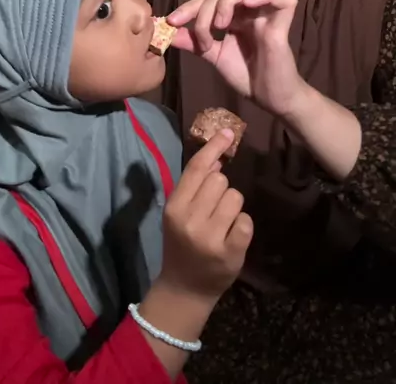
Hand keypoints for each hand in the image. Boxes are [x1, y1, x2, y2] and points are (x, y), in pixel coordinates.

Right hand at [160, 129, 252, 302]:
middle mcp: (190, 220)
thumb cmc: (182, 243)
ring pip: (235, 197)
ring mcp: (210, 237)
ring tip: (222, 223)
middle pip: (220, 180)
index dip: (214, 147)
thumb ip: (193, 187)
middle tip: (213, 209)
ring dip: (233, 207)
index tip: (228, 132)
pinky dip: (242, 225)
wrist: (184, 288)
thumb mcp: (178, 213)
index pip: (196, 168)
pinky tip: (232, 236)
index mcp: (174, 207)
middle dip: (221, 189)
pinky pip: (246, 221)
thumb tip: (217, 159)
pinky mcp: (230, 252)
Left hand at [168, 0, 303, 117]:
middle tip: (206, 35)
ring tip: (224, 24)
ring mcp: (267, 13)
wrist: (269, 98)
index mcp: (234, 15)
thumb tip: (167, 33)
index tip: (172, 22)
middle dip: (206, 8)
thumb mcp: (214, 56)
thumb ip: (195, 42)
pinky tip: (248, 7)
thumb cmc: (246, 76)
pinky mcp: (283, 22)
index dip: (189, 7)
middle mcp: (249, 9)